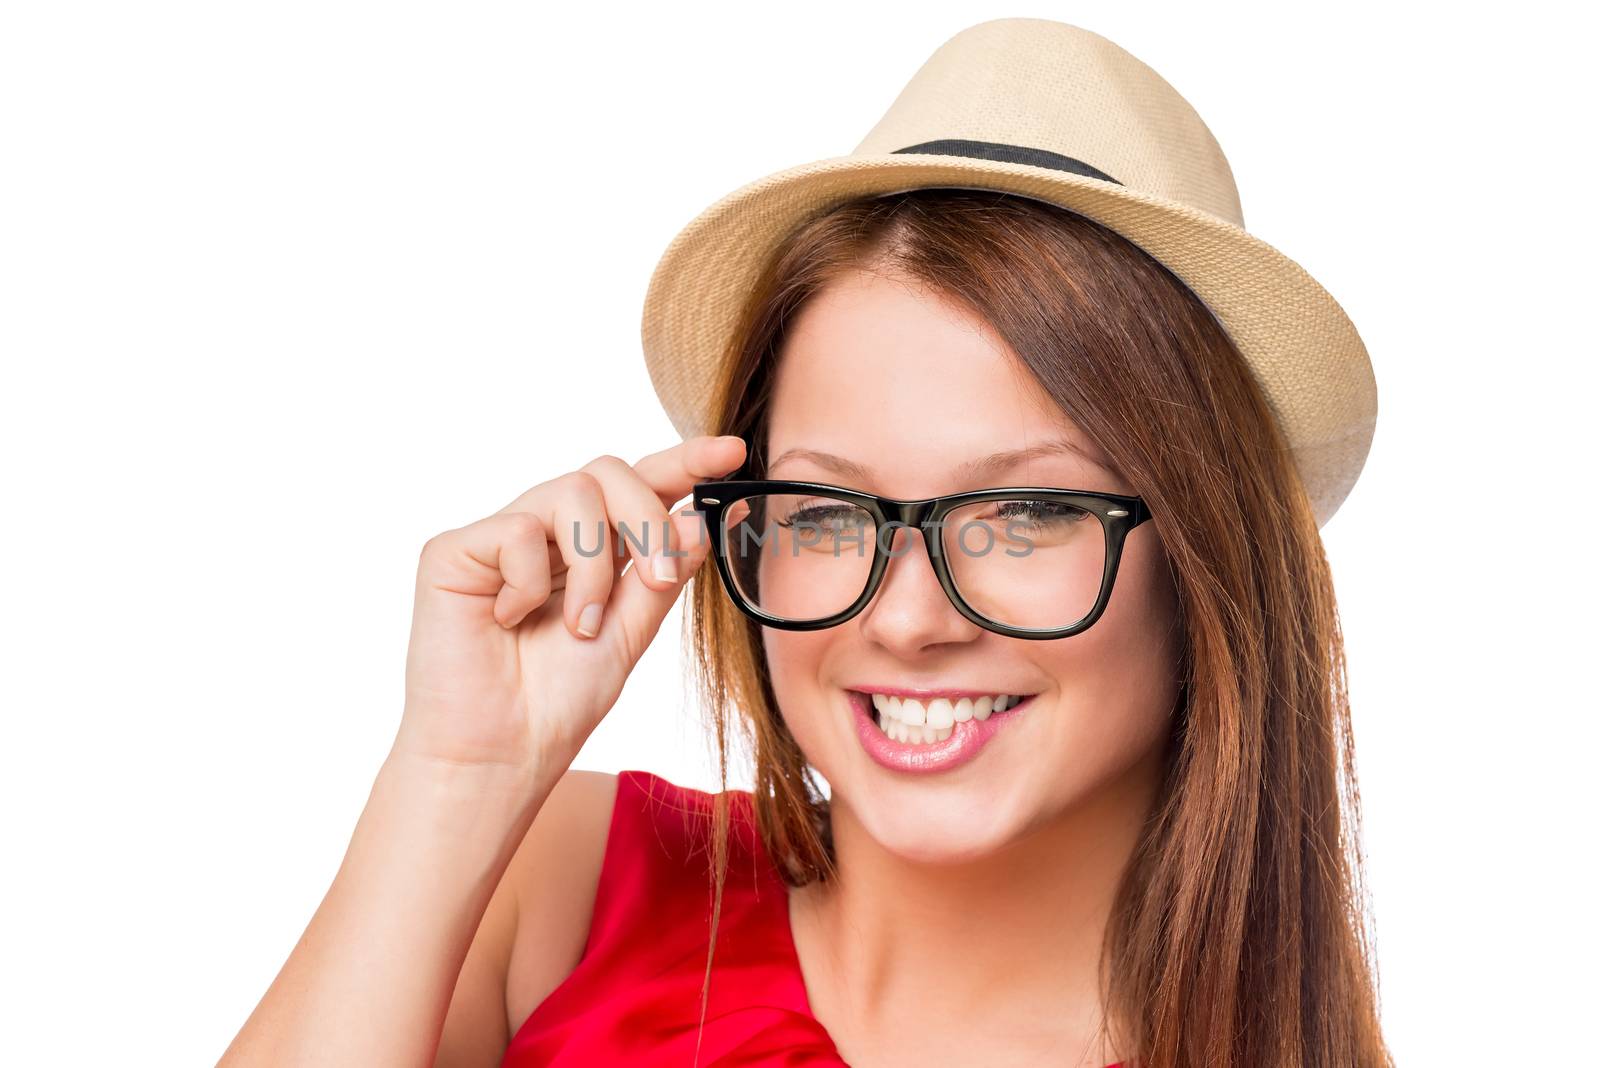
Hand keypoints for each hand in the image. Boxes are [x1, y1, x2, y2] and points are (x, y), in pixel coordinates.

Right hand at [392, 434, 746, 778]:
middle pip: (611, 473)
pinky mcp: (454, 550)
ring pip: (573, 491)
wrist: (500, 755)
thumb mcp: (630, 634)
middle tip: (661, 578)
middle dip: (649, 520)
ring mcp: (500, 536)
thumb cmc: (556, 703)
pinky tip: (510, 621)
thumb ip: (663, 575)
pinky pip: (518, 529)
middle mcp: (548, 533)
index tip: (733, 452)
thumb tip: (701, 515)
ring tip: (582, 624)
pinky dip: (532, 582)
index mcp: (593, 550)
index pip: (641, 488)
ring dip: (595, 566)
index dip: (685, 463)